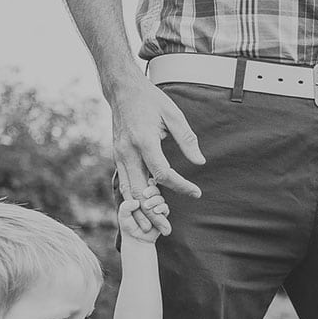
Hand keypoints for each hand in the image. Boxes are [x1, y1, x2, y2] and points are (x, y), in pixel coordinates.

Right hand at [110, 76, 204, 231]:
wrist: (122, 89)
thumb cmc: (151, 100)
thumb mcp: (173, 115)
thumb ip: (187, 140)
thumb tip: (200, 162)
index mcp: (144, 141)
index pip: (163, 174)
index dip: (180, 186)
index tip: (196, 193)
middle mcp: (128, 152)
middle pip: (140, 191)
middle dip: (153, 212)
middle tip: (167, 229)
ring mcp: (119, 156)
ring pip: (127, 192)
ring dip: (139, 212)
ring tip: (151, 228)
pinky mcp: (116, 157)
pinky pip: (123, 184)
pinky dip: (132, 200)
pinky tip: (141, 211)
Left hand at [118, 183, 169, 240]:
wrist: (137, 239)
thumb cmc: (128, 225)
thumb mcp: (123, 215)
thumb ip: (125, 207)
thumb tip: (137, 202)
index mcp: (139, 196)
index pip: (145, 184)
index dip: (148, 182)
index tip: (145, 184)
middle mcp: (149, 200)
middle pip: (155, 189)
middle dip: (152, 190)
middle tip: (145, 195)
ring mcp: (156, 207)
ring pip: (160, 198)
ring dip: (155, 200)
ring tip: (147, 207)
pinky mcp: (162, 215)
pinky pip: (165, 208)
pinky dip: (161, 208)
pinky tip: (156, 211)